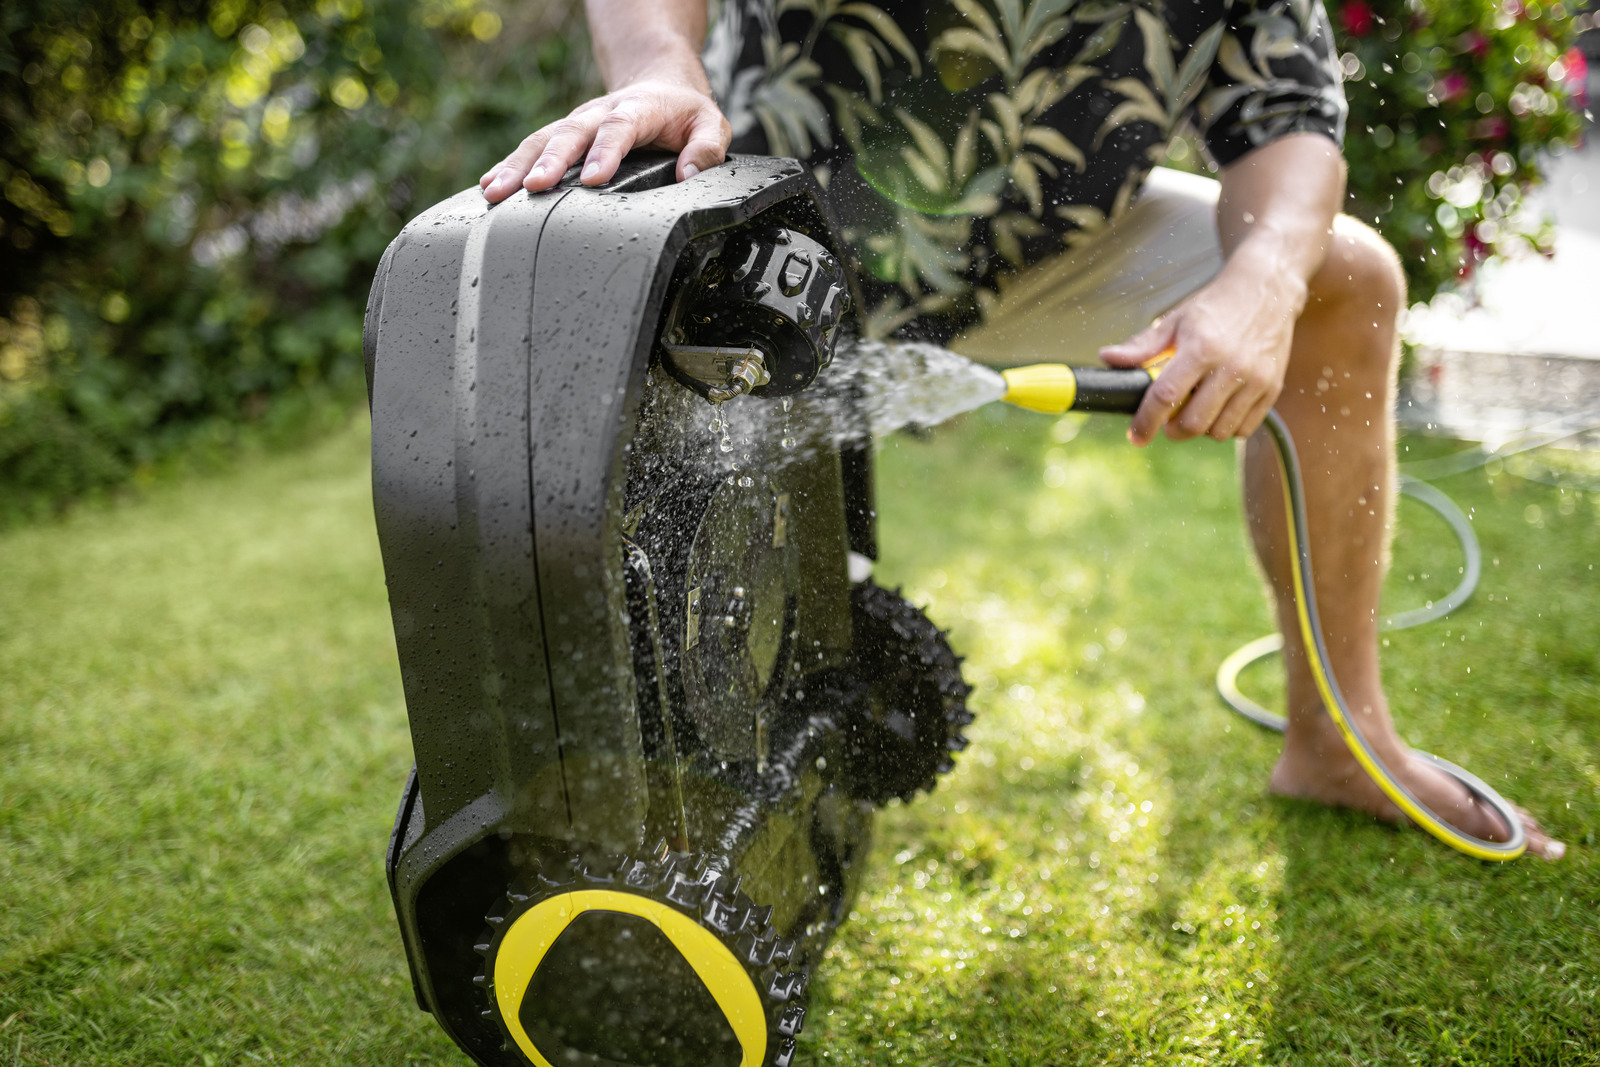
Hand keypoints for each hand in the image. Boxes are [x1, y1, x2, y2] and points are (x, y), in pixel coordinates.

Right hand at [480, 70, 730, 201]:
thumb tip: (689, 174)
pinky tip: (490, 186)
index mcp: (639, 109)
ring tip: (496, 190)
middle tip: (533, 186)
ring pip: (544, 139)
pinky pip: (533, 146)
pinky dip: (510, 165)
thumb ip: (706, 150)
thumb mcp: (710, 125)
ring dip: (518, 164)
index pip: (619, 129)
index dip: (605, 152)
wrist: (659, 84)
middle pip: (571, 133)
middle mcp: (601, 112)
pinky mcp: (564, 135)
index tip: (592, 179)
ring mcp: (579, 122)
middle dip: (550, 160)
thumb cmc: (685, 113)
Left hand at [1100, 253, 1306, 446]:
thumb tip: (1108, 358)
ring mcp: (1256, 379)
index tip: (1135, 435)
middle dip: (1172, 430)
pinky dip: (1227, 427)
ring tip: (1195, 410)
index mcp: (1202, 348)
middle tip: (1167, 422)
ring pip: (1220, 431)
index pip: (1166, 396)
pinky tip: (1219, 409)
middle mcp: (1232, 366)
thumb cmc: (1217, 306)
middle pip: (1194, 422)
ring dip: (1200, 429)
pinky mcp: (1272, 388)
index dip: (1146, 422)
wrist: (1267, 289)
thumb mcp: (1176, 320)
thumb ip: (1142, 346)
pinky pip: (1244, 428)